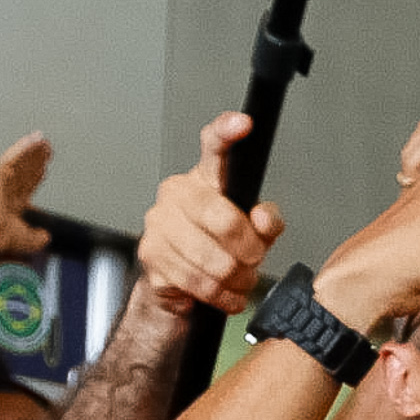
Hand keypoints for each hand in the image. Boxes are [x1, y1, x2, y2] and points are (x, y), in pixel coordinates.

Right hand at [134, 113, 284, 315]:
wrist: (176, 283)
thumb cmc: (216, 246)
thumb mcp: (252, 232)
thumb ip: (266, 222)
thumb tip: (263, 217)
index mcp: (204, 179)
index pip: (213, 148)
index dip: (227, 133)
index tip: (243, 124)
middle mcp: (176, 194)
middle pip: (222, 219)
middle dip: (248, 250)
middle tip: (253, 259)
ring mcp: (159, 225)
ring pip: (212, 258)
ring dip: (236, 278)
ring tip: (240, 279)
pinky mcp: (152, 256)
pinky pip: (197, 280)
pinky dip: (221, 295)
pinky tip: (227, 294)